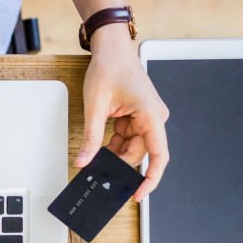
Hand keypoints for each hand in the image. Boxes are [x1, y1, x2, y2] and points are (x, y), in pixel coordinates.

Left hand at [77, 26, 169, 200]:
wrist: (110, 48)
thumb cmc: (109, 67)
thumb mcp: (95, 106)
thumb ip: (91, 137)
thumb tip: (84, 161)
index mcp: (151, 115)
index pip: (158, 155)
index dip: (151, 179)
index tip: (139, 194)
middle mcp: (154, 118)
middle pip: (140, 154)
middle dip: (120, 165)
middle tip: (99, 175)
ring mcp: (147, 118)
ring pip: (133, 148)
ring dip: (115, 154)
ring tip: (97, 157)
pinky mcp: (138, 117)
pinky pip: (128, 139)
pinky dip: (114, 145)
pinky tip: (101, 148)